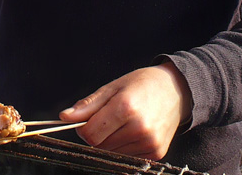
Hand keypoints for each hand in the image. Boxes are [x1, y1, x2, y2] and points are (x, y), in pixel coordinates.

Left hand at [59, 63, 192, 160]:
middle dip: (97, 134)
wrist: (177, 91)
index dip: (83, 129)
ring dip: (110, 142)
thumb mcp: (113, 87)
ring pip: (112, 154)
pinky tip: (133, 131)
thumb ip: (88, 105)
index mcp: (126, 107)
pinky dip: (124, 147)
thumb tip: (64, 117)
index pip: (91, 135)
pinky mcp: (156, 153)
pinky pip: (128, 158)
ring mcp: (149, 143)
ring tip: (123, 122)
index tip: (87, 120)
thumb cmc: (142, 84)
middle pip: (100, 146)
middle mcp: (139, 128)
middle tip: (108, 117)